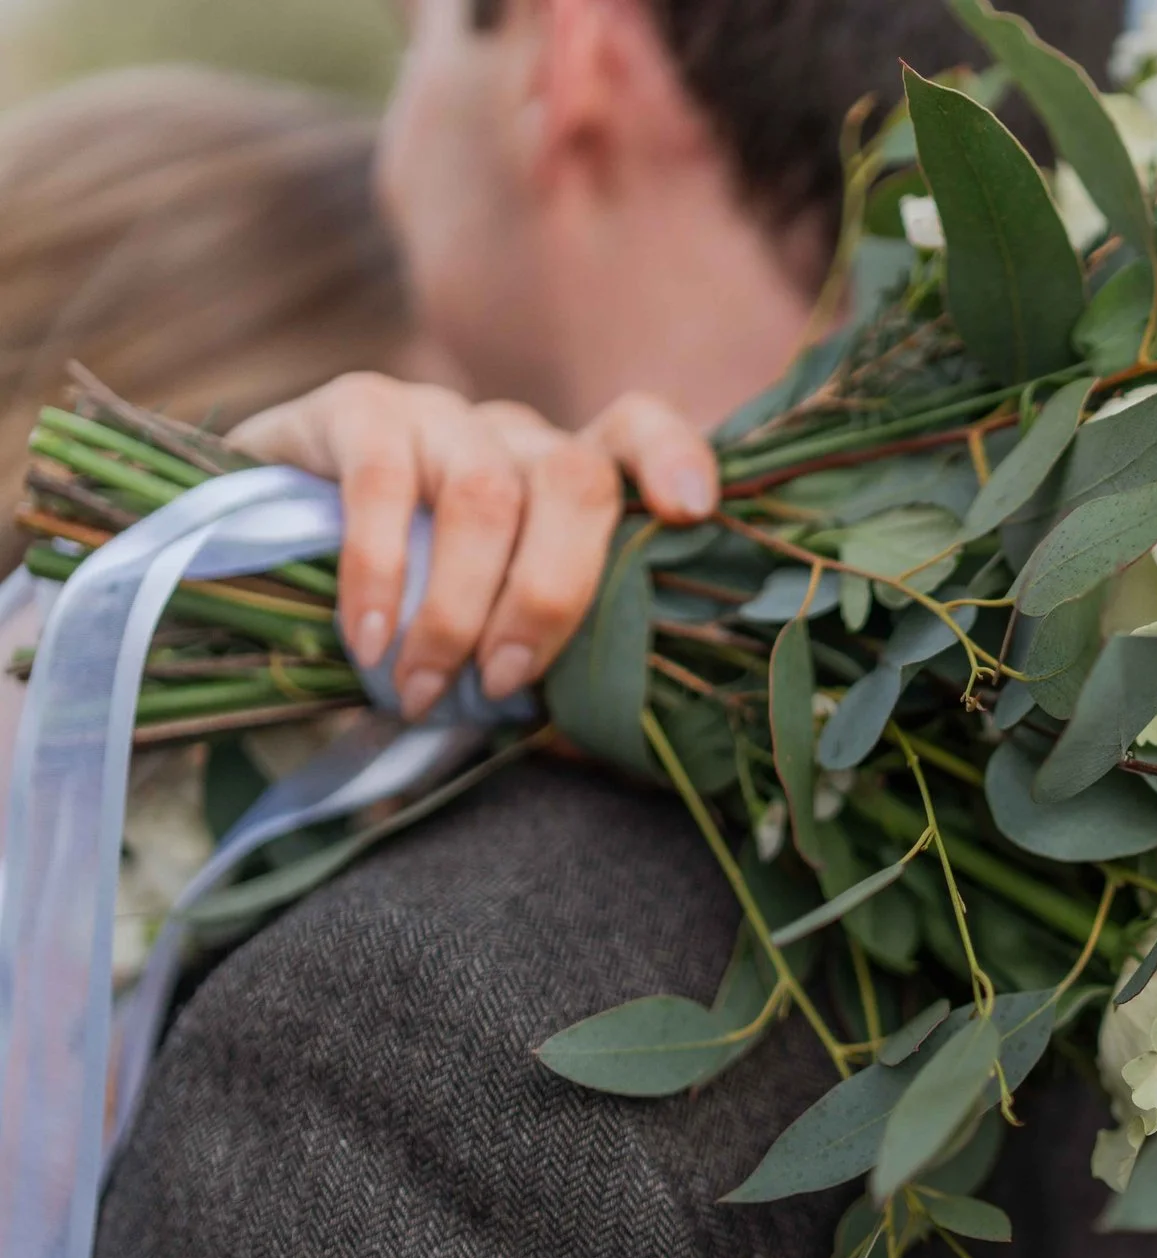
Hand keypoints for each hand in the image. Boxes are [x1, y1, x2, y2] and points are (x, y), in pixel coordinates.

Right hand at [229, 375, 717, 716]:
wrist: (253, 548)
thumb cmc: (402, 608)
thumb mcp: (481, 627)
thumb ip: (537, 656)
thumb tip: (590, 738)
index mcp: (562, 477)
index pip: (634, 435)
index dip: (671, 460)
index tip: (690, 511)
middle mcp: (512, 433)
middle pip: (572, 481)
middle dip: (549, 594)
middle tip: (503, 683)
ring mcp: (437, 412)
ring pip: (484, 492)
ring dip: (459, 605)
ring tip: (424, 685)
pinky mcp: (354, 407)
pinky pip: (381, 480)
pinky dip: (380, 570)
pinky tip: (370, 639)